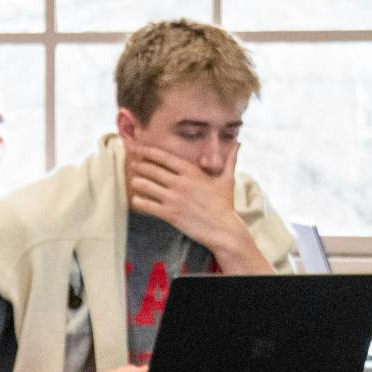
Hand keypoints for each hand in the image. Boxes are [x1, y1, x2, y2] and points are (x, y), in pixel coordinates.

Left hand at [125, 145, 242, 252]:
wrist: (223, 228)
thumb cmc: (225, 203)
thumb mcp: (227, 179)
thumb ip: (229, 160)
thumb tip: (239, 143)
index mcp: (192, 172)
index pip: (165, 157)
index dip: (148, 151)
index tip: (138, 147)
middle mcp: (181, 183)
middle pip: (152, 169)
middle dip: (139, 166)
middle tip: (132, 164)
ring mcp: (174, 199)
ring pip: (145, 186)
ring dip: (137, 183)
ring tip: (134, 181)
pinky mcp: (169, 214)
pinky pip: (146, 205)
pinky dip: (139, 201)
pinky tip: (136, 199)